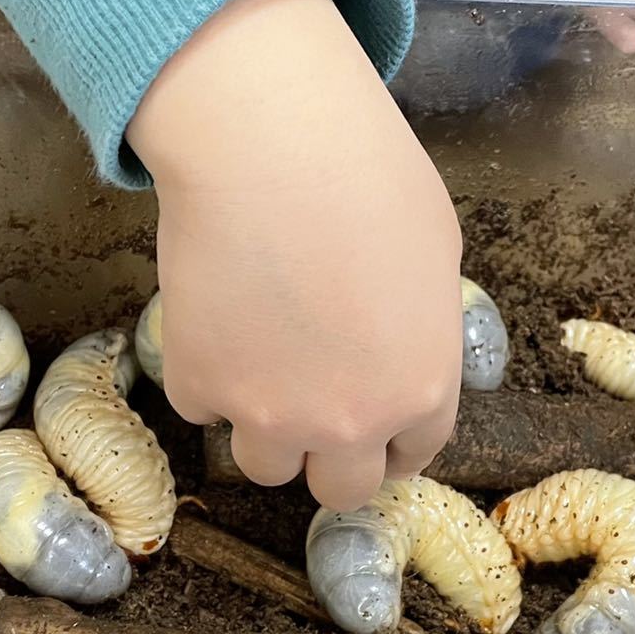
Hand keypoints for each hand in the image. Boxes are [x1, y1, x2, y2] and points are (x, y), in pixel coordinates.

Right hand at [127, 0, 462, 511]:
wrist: (268, 145)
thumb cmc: (369, 178)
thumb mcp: (435, 254)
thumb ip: (420, 328)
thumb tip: (396, 343)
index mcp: (420, 391)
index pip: (409, 457)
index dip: (390, 439)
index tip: (372, 422)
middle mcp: (348, 423)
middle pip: (337, 488)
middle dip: (329, 455)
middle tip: (311, 405)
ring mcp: (268, 414)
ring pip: (264, 465)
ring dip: (264, 427)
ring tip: (258, 360)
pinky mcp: (199, 385)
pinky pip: (202, 406)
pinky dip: (206, 375)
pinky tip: (216, 315)